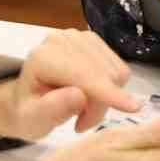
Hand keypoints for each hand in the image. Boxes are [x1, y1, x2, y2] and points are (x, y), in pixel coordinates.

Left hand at [0, 29, 141, 138]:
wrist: (27, 100)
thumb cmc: (28, 113)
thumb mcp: (31, 120)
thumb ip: (50, 109)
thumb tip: (78, 95)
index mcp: (42, 57)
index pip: (83, 74)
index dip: (107, 92)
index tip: (132, 108)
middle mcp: (62, 39)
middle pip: (103, 75)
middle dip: (99, 105)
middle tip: (81, 123)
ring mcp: (80, 37)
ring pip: (115, 72)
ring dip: (106, 98)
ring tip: (82, 112)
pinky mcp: (94, 41)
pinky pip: (119, 69)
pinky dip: (111, 88)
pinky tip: (91, 97)